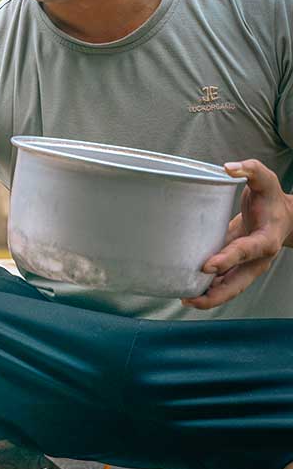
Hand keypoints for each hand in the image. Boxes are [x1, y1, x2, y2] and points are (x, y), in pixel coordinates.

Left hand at [185, 159, 292, 309]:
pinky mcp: (237, 267)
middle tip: (190, 298)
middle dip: (216, 294)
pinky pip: (224, 283)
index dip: (228, 258)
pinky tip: (188, 292)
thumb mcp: (266, 180)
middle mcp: (258, 258)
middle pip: (239, 282)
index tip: (207, 265)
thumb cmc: (271, 198)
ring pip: (230, 288)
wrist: (283, 217)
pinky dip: (208, 289)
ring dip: (209, 297)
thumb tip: (229, 168)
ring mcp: (248, 266)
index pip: (246, 251)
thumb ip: (250, 170)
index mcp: (266, 239)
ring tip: (184, 300)